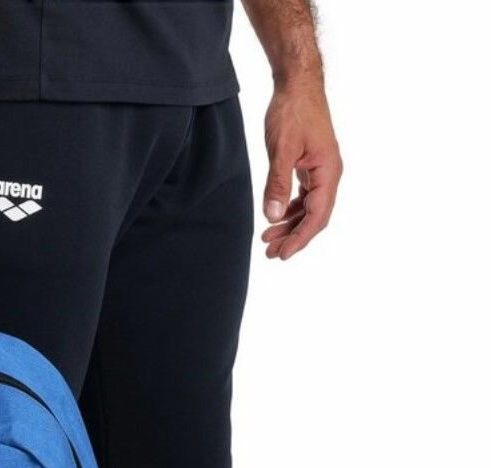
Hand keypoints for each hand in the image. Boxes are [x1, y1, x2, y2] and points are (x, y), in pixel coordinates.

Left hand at [261, 84, 342, 259]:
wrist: (297, 84)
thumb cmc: (292, 111)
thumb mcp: (281, 150)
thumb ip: (277, 184)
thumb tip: (273, 216)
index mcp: (328, 171)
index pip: (317, 215)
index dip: (300, 237)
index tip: (283, 254)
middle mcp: (329, 173)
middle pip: (315, 216)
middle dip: (294, 236)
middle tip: (271, 253)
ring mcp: (321, 170)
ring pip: (309, 208)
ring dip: (290, 225)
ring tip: (269, 240)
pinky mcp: (311, 165)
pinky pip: (304, 196)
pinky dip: (291, 209)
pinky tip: (276, 218)